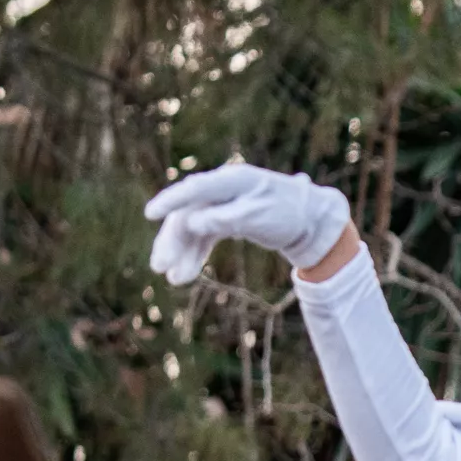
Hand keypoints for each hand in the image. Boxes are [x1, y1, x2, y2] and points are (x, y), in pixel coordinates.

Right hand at [144, 162, 354, 284]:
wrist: (311, 219)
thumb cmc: (288, 213)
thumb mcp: (259, 217)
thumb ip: (226, 218)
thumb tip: (191, 222)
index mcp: (232, 180)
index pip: (194, 190)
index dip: (170, 202)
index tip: (150, 214)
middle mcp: (222, 189)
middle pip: (188, 213)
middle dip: (173, 241)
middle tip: (160, 268)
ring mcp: (222, 203)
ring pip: (193, 228)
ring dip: (182, 252)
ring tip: (174, 279)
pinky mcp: (225, 218)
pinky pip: (204, 235)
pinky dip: (196, 253)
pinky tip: (186, 273)